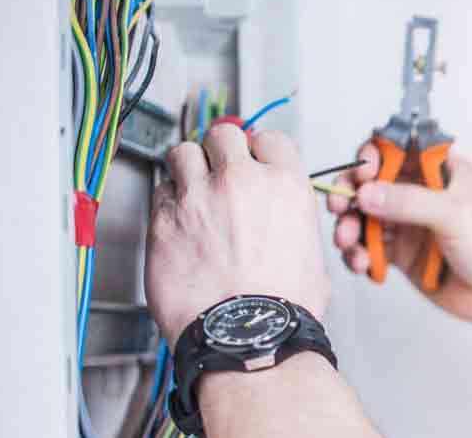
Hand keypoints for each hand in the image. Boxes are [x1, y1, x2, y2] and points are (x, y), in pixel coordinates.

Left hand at [146, 125, 330, 342]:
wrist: (245, 336)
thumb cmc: (281, 307)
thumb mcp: (312, 254)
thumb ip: (293, 222)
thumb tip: (283, 221)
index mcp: (285, 185)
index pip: (270, 138)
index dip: (260, 150)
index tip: (254, 162)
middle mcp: (240, 182)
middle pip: (223, 134)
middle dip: (221, 151)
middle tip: (220, 171)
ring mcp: (198, 197)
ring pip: (182, 152)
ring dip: (188, 167)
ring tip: (192, 189)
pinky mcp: (163, 220)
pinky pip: (159, 192)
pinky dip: (167, 201)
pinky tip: (177, 220)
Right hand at [326, 142, 471, 325]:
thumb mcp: (455, 216)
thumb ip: (410, 202)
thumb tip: (369, 192)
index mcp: (442, 171)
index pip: (398, 148)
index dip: (374, 156)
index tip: (362, 172)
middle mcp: (422, 193)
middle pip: (372, 181)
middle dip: (351, 191)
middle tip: (340, 206)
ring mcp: (410, 222)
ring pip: (365, 215)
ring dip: (350, 226)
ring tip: (348, 242)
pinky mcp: (401, 252)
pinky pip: (368, 246)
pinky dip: (359, 253)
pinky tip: (363, 263)